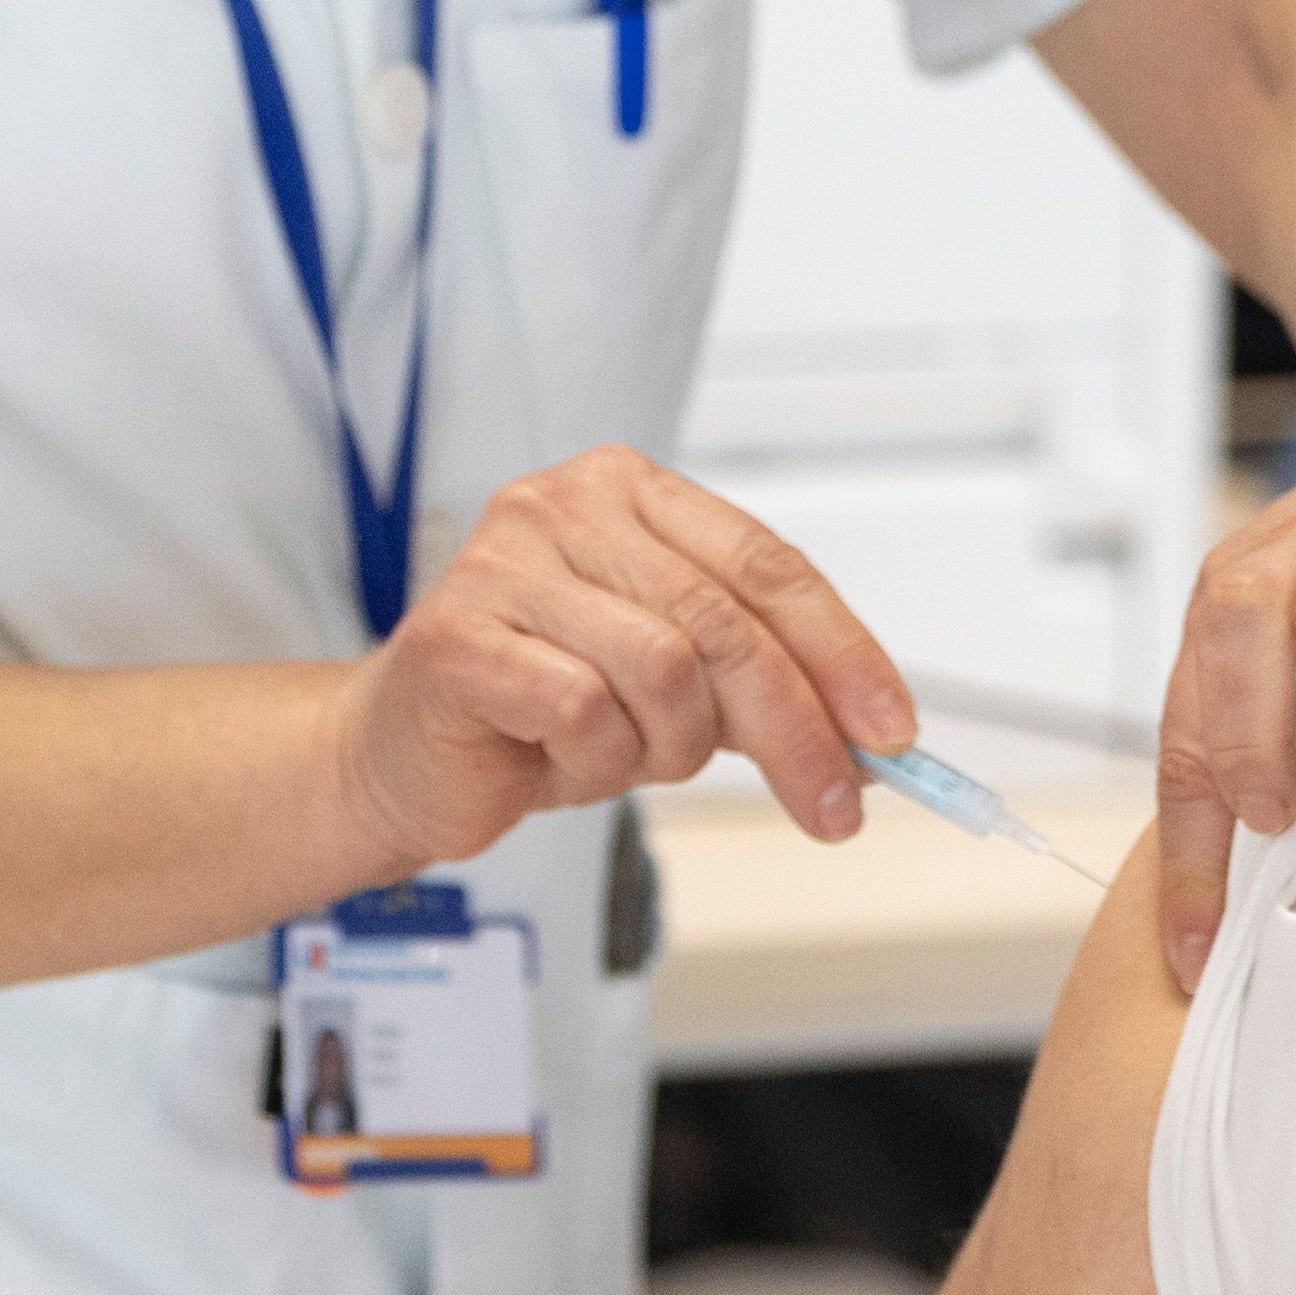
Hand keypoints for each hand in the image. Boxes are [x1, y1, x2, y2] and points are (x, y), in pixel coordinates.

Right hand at [326, 449, 919, 878]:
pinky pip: (585, 711)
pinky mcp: (458, 636)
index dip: (841, 651)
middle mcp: (563, 504)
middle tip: (834, 804)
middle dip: (795, 728)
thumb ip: (760, 683)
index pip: (767, 564)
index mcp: (628, 490)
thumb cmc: (539, 708)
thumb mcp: (673, 685)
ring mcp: (502, 563)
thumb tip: (869, 735)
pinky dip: (598, 760)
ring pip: (663, 670)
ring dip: (667, 746)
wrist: (405, 757)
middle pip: (726, 622)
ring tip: (623, 755)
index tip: (890, 728)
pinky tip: (560, 757)